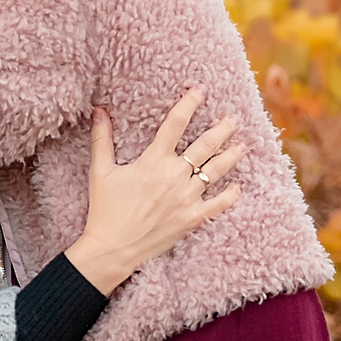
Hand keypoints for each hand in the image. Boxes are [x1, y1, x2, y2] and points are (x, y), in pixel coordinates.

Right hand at [63, 87, 242, 294]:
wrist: (113, 248)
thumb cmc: (105, 210)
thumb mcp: (100, 171)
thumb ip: (102, 139)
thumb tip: (98, 110)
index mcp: (154, 161)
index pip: (175, 124)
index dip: (189, 104)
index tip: (200, 91)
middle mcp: (175, 176)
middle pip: (205, 145)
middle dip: (221, 129)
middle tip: (233, 119)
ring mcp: (187, 198)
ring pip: (216, 171)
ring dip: (231, 156)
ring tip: (242, 145)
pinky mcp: (192, 219)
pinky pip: (218, 204)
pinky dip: (230, 195)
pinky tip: (237, 187)